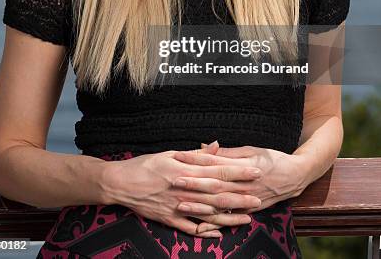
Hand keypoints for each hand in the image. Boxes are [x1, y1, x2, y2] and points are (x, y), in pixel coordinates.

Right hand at [109, 146, 260, 237]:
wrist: (120, 184)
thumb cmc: (145, 165)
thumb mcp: (170, 154)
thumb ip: (195, 154)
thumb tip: (217, 146)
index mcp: (185, 170)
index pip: (218, 170)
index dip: (238, 171)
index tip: (255, 171)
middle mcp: (184, 190)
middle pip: (217, 194)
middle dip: (240, 196)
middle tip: (260, 198)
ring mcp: (177, 207)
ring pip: (208, 214)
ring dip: (229, 216)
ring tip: (247, 217)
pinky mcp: (169, 220)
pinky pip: (191, 228)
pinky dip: (207, 232)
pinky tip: (220, 234)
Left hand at [173, 142, 305, 231]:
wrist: (295, 176)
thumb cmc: (272, 158)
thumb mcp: (251, 150)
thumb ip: (227, 152)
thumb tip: (205, 146)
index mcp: (242, 167)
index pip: (214, 162)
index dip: (196, 160)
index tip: (179, 157)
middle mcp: (243, 185)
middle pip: (214, 185)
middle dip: (193, 184)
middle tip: (174, 181)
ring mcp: (246, 200)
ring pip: (219, 205)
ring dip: (199, 205)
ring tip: (180, 205)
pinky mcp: (248, 210)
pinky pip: (229, 219)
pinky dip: (214, 224)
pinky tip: (199, 227)